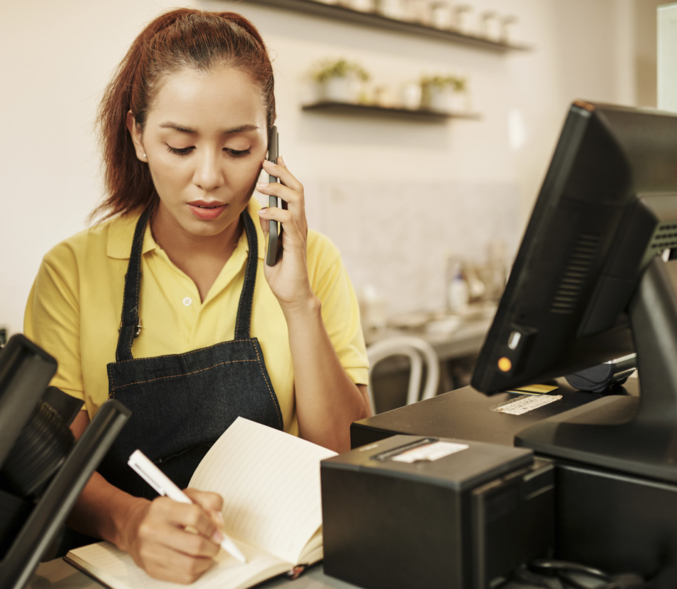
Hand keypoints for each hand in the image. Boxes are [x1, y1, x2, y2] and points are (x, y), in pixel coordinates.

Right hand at [119, 489, 224, 584]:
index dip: (212, 525)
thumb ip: (208, 501)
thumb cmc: (164, 512)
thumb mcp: (186, 496)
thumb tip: (218, 522)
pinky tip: (197, 561)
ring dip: (207, 560)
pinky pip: (183, 577)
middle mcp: (151, 530)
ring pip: (190, 564)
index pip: (194, 516)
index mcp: (161, 508)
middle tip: (216, 544)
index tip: (218, 530)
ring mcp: (149, 552)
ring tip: (208, 552)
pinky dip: (197, 570)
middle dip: (213, 546)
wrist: (134, 527)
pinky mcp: (151, 570)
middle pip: (194, 544)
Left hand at [256, 158, 315, 312]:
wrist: (291, 294)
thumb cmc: (282, 271)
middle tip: (268, 161)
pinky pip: (288, 222)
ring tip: (262, 184)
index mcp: (294, 222)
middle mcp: (300, 224)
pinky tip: (264, 211)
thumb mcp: (271, 245)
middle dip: (283, 173)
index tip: (274, 158)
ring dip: (278, 189)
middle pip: (297, 190)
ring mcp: (299, 233)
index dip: (285, 173)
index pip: (292, 191)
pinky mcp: (296, 244)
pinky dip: (275, 213)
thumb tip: (263, 211)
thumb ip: (269, 228)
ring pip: (296, 201)